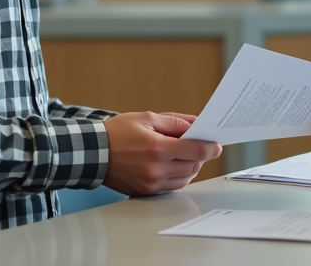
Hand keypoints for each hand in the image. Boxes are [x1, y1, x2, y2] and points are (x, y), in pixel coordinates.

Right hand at [102, 112, 221, 195]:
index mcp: (158, 148)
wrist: (94, 152)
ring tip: (183, 155)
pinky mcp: (146, 192)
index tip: (216, 145)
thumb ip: (175, 122)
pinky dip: (178, 177)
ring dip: (190, 167)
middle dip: (199, 155)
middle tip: (198, 145)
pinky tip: (173, 165)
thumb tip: (196, 125)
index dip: (210, 147)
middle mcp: (156, 169)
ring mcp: (151, 183)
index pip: (196, 151)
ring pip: (185, 178)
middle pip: (193, 166)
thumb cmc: (118, 132)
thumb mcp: (147, 118)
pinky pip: (172, 187)